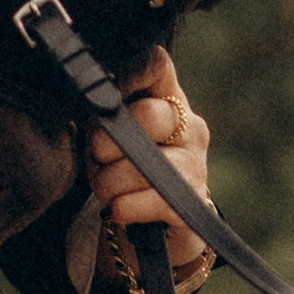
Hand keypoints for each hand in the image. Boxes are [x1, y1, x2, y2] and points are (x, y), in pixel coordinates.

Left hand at [85, 43, 212, 236]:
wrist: (153, 227)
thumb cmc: (126, 171)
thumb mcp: (112, 138)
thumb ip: (107, 117)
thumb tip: (100, 109)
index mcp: (169, 101)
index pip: (157, 65)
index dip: (132, 71)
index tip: (108, 93)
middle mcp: (190, 128)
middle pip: (148, 115)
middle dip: (105, 142)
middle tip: (98, 158)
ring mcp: (196, 165)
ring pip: (141, 166)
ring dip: (108, 183)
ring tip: (107, 190)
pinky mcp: (192, 203)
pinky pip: (148, 200)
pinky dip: (122, 208)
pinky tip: (118, 209)